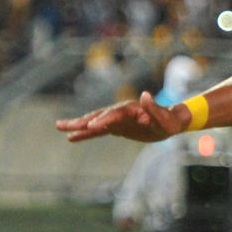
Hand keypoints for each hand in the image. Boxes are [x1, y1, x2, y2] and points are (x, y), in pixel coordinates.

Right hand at [57, 91, 190, 142]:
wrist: (171, 122)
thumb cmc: (171, 121)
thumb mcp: (167, 118)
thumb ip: (155, 108)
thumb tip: (146, 94)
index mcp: (132, 109)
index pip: (115, 114)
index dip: (103, 119)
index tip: (91, 126)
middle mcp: (121, 112)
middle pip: (99, 116)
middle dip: (82, 121)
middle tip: (63, 125)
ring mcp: (117, 120)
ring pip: (94, 122)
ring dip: (77, 125)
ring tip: (59, 127)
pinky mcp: (116, 127)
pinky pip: (98, 131)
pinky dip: (85, 134)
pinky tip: (72, 137)